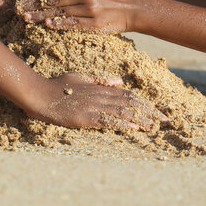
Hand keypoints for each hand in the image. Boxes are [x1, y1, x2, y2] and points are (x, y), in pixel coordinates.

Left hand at [18, 0, 136, 32]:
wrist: (135, 7)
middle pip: (54, 0)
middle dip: (35, 4)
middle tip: (18, 9)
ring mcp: (90, 9)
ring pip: (61, 12)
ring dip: (42, 16)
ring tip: (26, 18)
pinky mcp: (95, 23)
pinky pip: (73, 23)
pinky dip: (60, 24)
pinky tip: (48, 24)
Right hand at [27, 73, 167, 130]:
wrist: (40, 94)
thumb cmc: (57, 85)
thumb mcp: (80, 77)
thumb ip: (99, 79)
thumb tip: (118, 80)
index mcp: (100, 87)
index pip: (128, 95)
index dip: (145, 103)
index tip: (158, 111)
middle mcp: (100, 96)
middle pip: (130, 102)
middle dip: (149, 112)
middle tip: (166, 121)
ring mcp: (93, 106)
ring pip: (122, 111)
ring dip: (140, 119)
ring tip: (155, 126)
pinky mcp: (84, 117)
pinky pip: (106, 120)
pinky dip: (121, 123)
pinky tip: (132, 127)